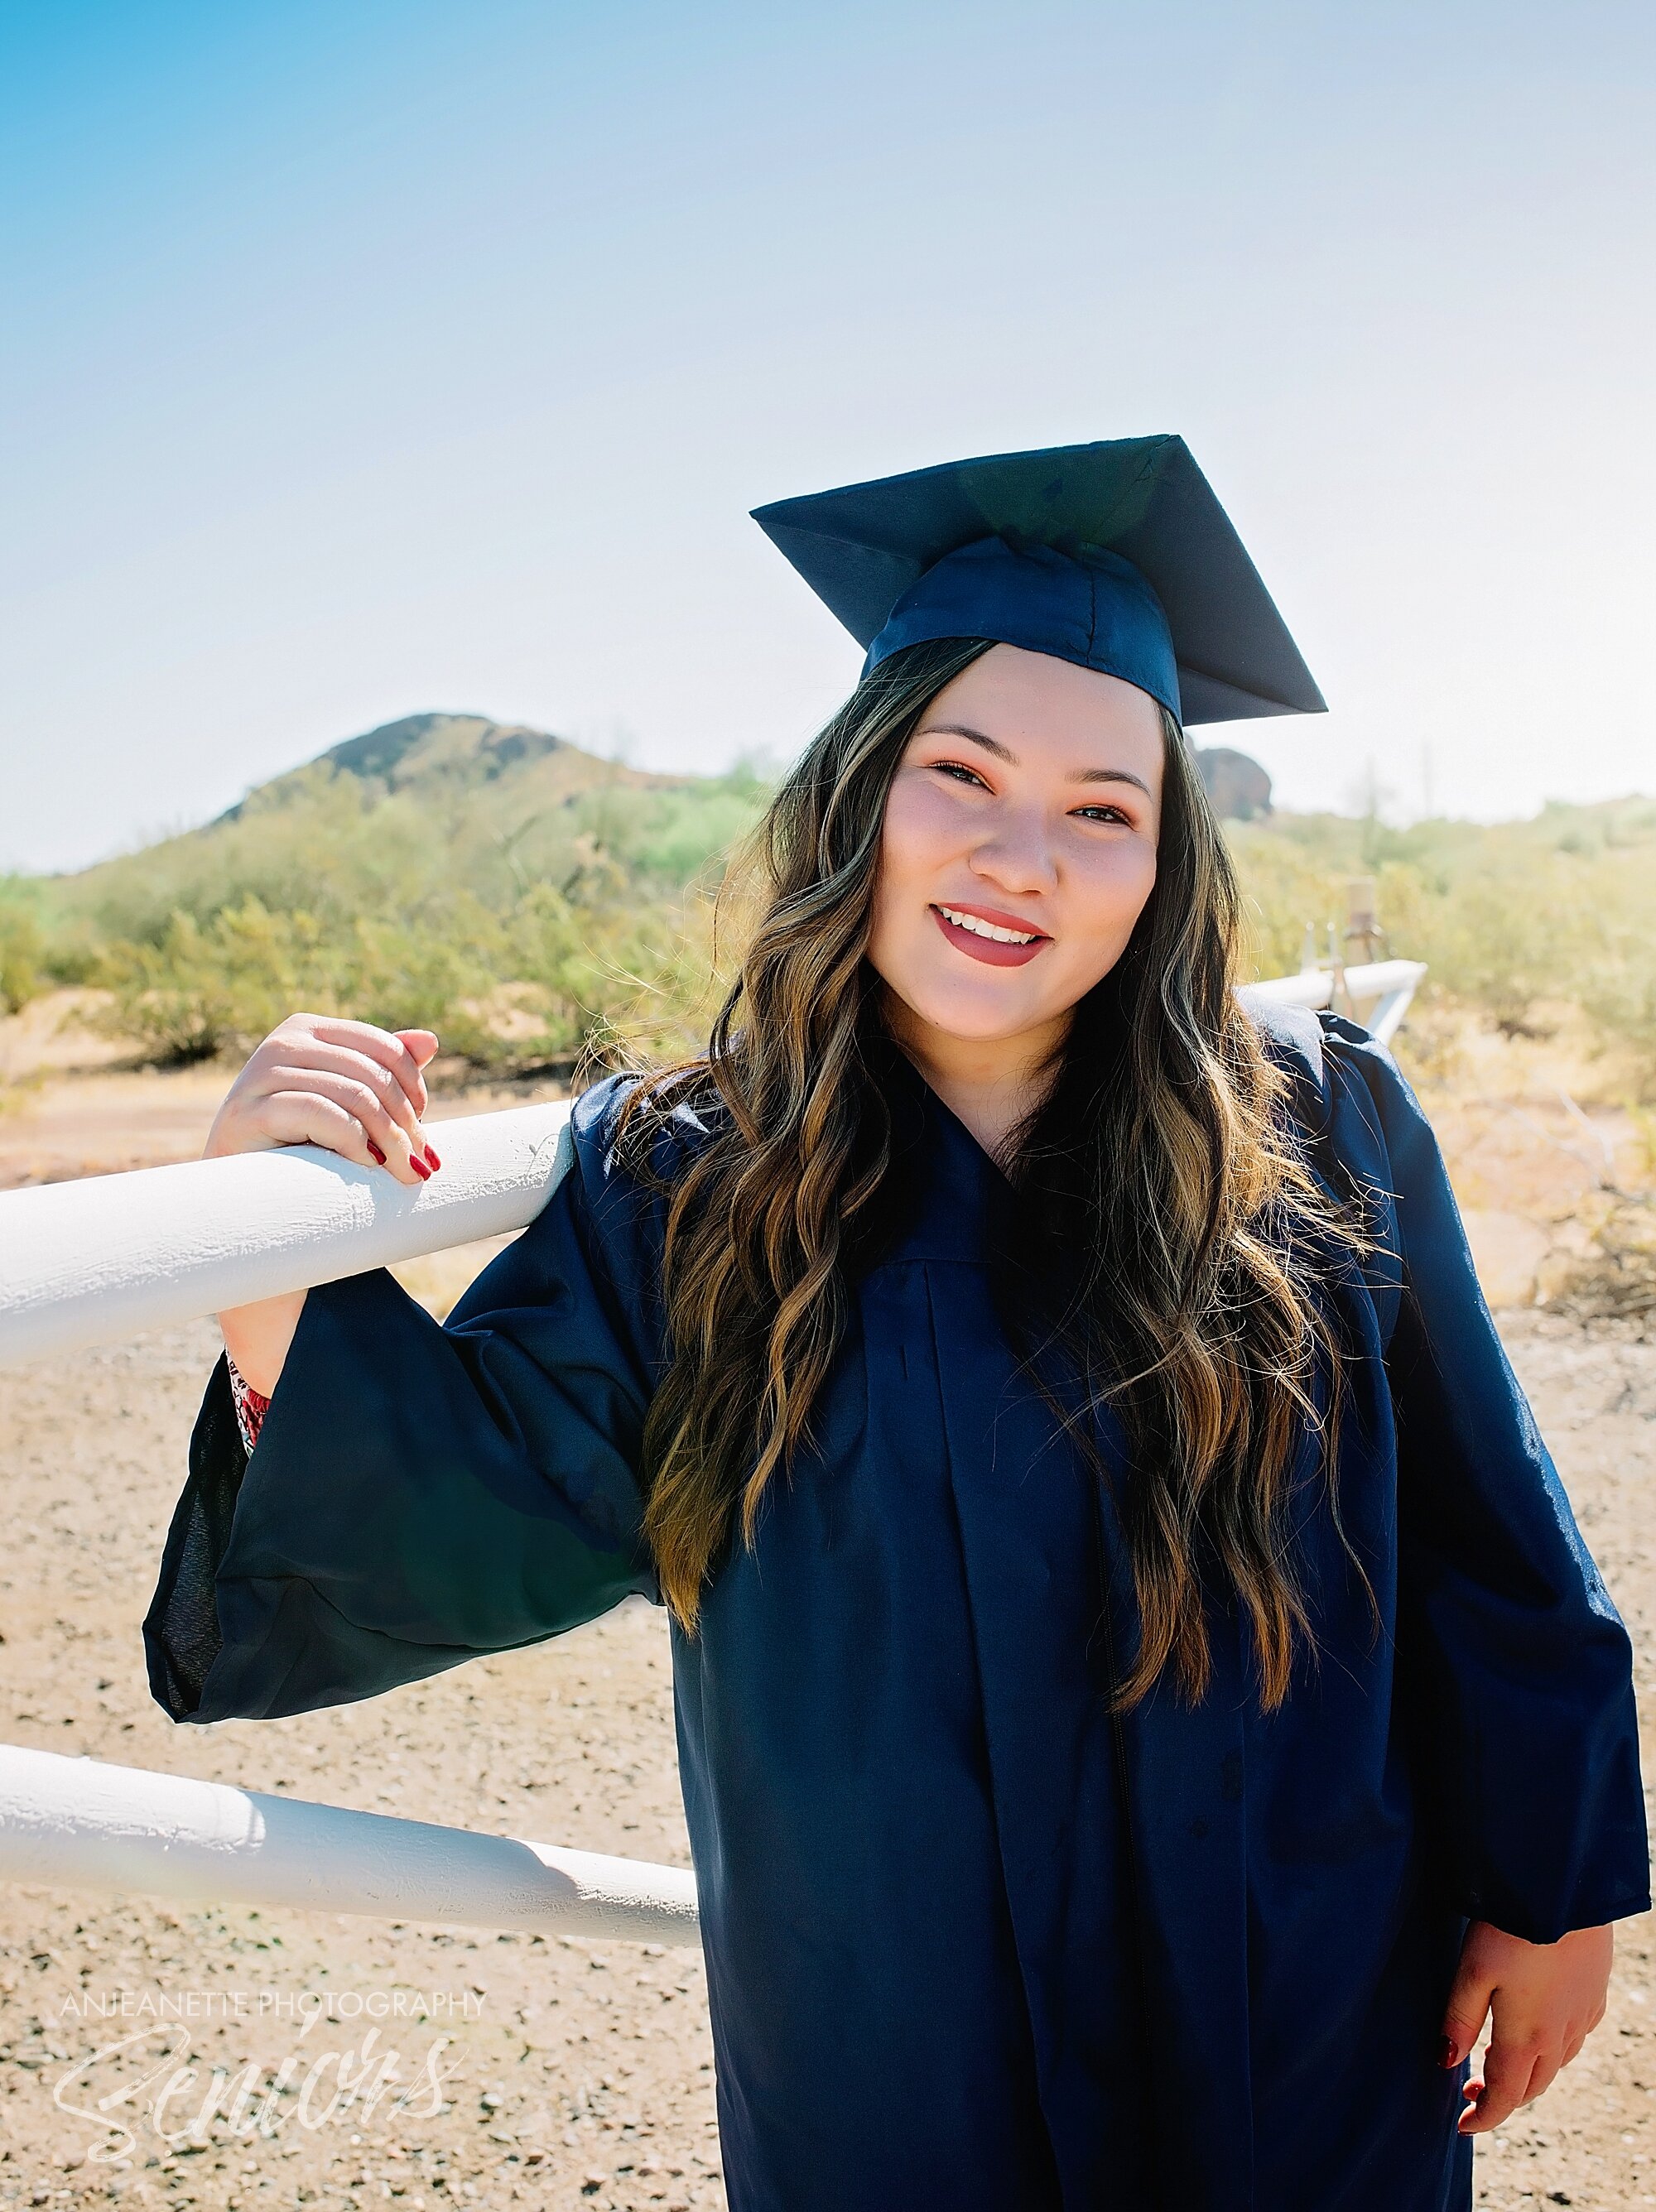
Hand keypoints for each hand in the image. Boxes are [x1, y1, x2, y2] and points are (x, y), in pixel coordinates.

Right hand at [204, 1014, 441, 1187]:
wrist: (238, 1192)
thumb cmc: (299, 1146)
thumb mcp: (347, 1104)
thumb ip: (383, 1072)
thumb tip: (431, 1040)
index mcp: (307, 1031)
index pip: (383, 1047)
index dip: (413, 1086)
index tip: (420, 1124)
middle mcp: (282, 1042)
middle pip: (373, 1074)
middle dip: (405, 1122)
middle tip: (420, 1163)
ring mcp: (261, 1073)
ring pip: (355, 1095)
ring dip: (389, 1140)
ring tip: (403, 1172)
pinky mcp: (249, 1110)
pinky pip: (322, 1115)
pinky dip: (354, 1142)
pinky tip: (366, 1165)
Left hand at [1442, 1919, 1612, 2133]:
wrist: (1567, 1894)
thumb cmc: (1511, 1929)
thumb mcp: (1472, 1971)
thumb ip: (1459, 2019)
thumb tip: (1445, 2061)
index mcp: (1526, 2037)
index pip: (1505, 2096)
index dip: (1483, 2117)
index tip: (1461, 2125)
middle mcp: (1560, 2037)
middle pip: (1531, 2087)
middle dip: (1502, 2097)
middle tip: (1472, 2091)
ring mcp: (1582, 2018)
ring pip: (1555, 2066)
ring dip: (1527, 2075)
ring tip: (1497, 2064)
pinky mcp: (1595, 1997)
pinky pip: (1575, 2040)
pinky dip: (1552, 2051)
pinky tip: (1539, 2032)